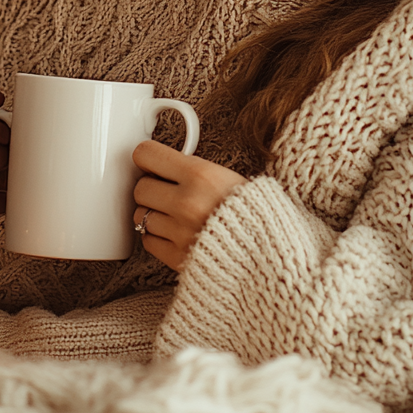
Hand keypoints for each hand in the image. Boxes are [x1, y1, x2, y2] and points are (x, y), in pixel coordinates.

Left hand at [132, 140, 246, 271]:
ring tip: (175, 215)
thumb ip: (193, 168)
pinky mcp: (177, 258)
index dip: (147, 158)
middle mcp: (187, 202)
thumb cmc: (255, 215)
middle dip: (152, 188)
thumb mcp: (229, 177)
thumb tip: (160, 162)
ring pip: (141, 215)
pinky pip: (148, 241)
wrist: (272, 256)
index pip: (146, 154)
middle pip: (141, 187)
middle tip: (168, 192)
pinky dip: (157, 237)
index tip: (151, 162)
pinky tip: (175, 233)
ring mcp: (180, 232)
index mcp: (201, 175)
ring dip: (154, 214)